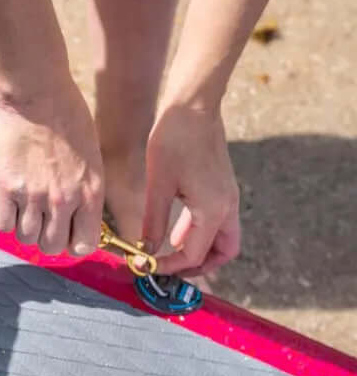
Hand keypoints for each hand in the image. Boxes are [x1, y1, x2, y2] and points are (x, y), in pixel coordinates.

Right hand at [0, 81, 104, 256]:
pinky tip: (10, 204)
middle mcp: (63, 199)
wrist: (38, 95)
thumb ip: (86, 194)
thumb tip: (76, 223)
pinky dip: (6, 220)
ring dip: (26, 228)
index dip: (73, 243)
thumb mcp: (92, 159)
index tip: (67, 233)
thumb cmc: (68, 120)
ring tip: (26, 208)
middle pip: (51, 247)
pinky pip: (3, 225)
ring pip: (26, 238)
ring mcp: (33, 196)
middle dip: (48, 239)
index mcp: (90, 192)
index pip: (83, 245)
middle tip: (44, 221)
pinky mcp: (6, 189)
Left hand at [143, 102, 240, 276]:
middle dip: (198, 267)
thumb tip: (146, 252)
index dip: (170, 267)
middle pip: (222, 253)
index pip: (194, 255)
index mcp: (213, 210)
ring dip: (198, 250)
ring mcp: (227, 196)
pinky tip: (173, 231)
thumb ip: (154, 224)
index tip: (147, 267)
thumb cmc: (174, 140)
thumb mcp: (158, 187)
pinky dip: (198, 232)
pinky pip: (216, 221)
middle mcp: (227, 206)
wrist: (194, 105)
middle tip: (169, 270)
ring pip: (222, 239)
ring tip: (167, 254)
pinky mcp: (222, 187)